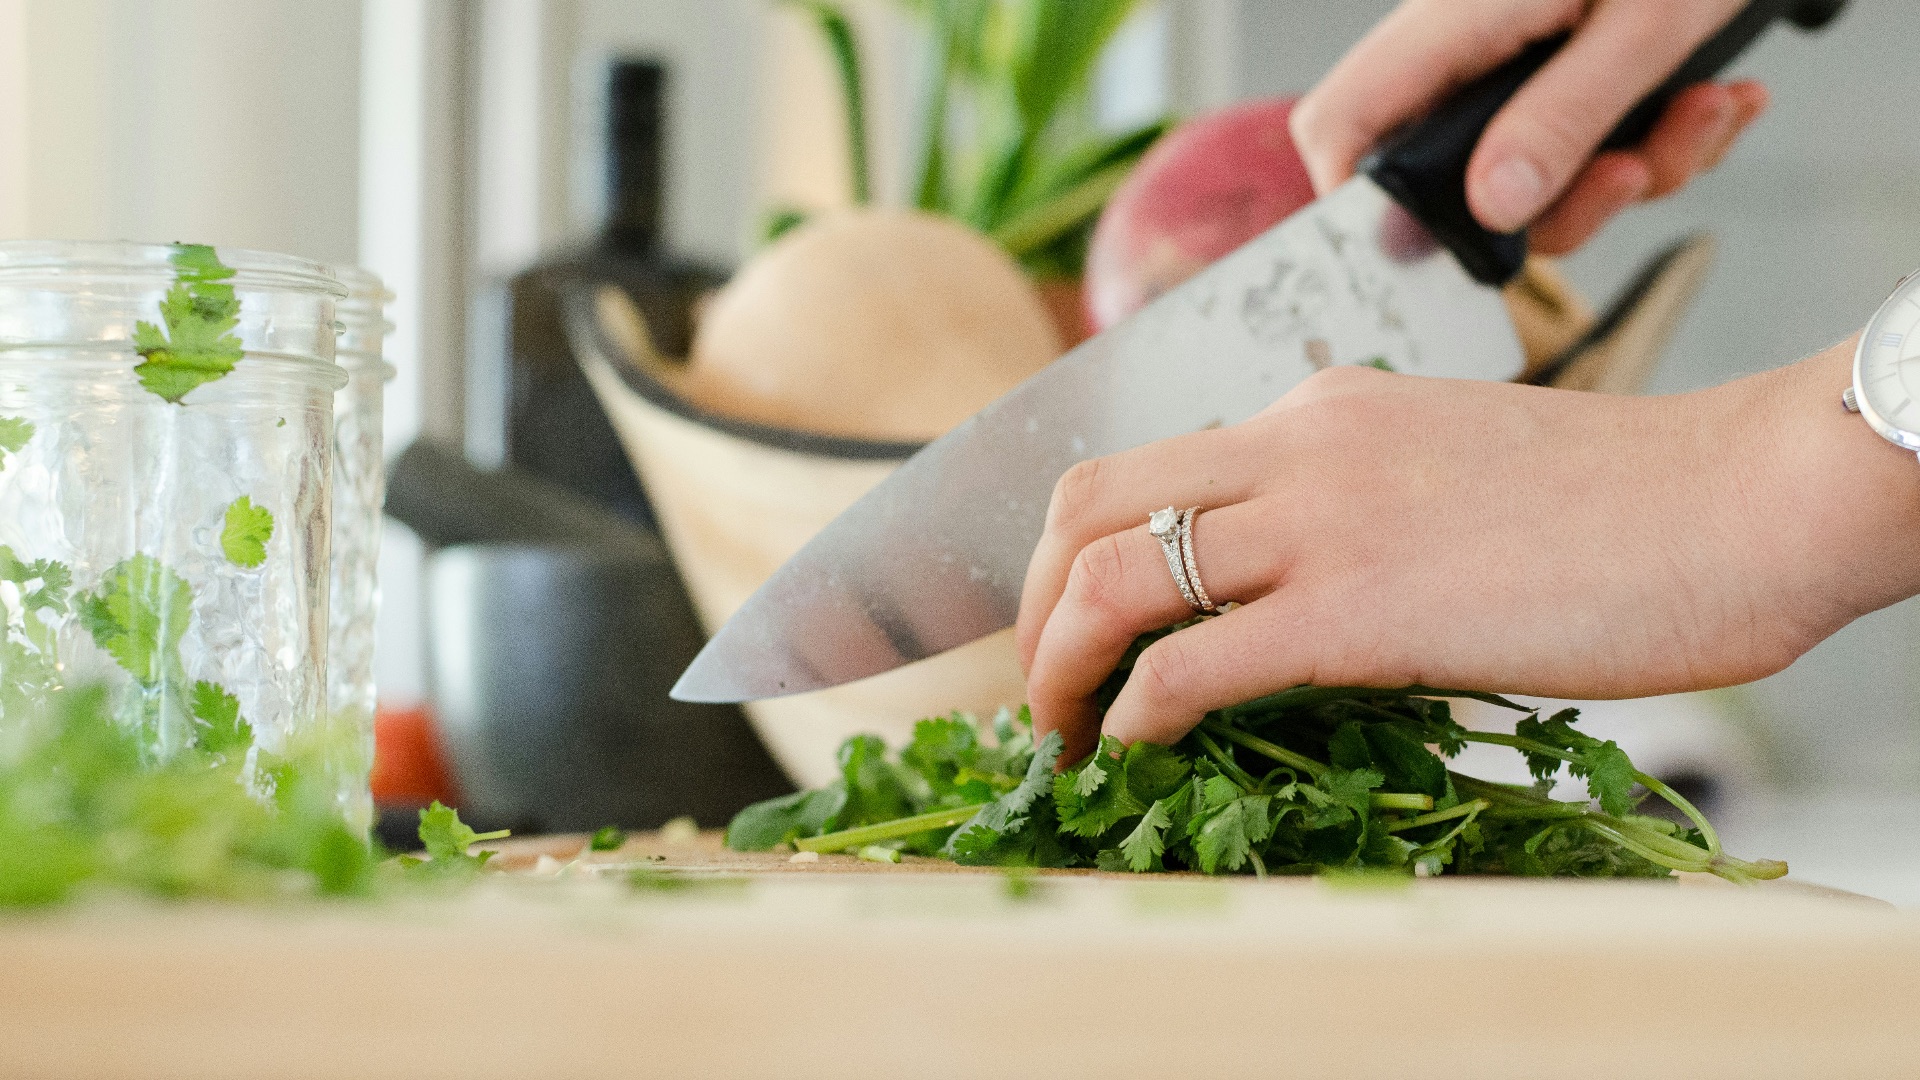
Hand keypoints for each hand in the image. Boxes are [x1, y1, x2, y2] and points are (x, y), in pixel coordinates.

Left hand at [1017, 341, 1919, 761]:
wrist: (1737, 500)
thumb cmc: (1616, 505)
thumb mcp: (1444, 468)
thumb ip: (1350, 507)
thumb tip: (1281, 598)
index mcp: (1314, 412)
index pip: (1138, 467)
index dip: (1069, 552)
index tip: (1069, 627)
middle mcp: (1293, 445)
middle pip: (1084, 506)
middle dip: (1029, 606)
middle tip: (1039, 687)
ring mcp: (1319, 521)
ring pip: (1110, 579)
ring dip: (1055, 668)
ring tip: (1059, 736)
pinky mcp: (1358, 609)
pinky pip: (1191, 664)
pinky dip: (1132, 714)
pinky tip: (1133, 749)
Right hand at [1289, 0, 1768, 253]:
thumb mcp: (1640, 26)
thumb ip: (1563, 118)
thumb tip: (1495, 207)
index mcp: (1451, 23)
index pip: (1342, 123)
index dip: (1356, 202)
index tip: (1427, 250)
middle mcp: (1468, 52)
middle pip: (1456, 181)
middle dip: (1565, 202)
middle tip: (1633, 170)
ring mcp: (1516, 66)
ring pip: (1541, 178)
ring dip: (1637, 168)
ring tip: (1706, 109)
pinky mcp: (1565, 74)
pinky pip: (1592, 149)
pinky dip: (1662, 140)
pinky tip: (1716, 97)